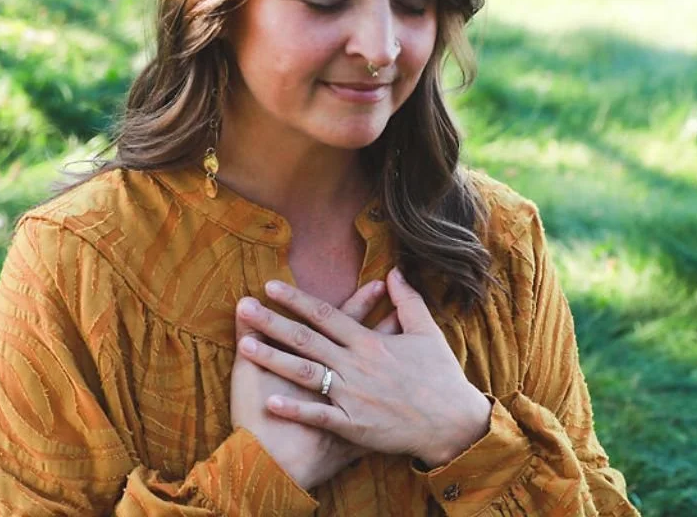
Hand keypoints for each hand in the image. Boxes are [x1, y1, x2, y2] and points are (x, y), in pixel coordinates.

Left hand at [237, 268, 492, 468]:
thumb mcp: (427, 332)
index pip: (326, 315)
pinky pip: (319, 415)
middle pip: (307, 339)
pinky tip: (269, 401)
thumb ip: (408, 300)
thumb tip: (394, 270)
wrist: (454, 423)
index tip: (270, 286)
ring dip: (273, 359)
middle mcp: (357, 365)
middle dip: (272, 322)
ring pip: (305, 374)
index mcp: (370, 342)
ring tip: (244, 346)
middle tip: (242, 307)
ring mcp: (353, 396)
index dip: (296, 300)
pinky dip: (295, 408)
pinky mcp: (354, 425)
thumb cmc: (441, 377)